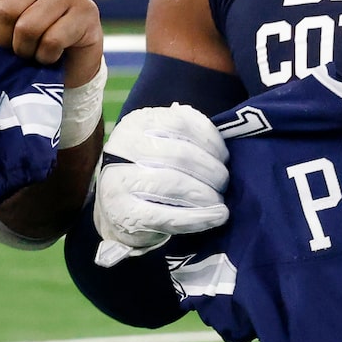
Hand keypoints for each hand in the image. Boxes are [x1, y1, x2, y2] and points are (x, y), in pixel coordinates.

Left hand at [0, 0, 104, 86]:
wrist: (67, 60)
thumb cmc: (24, 36)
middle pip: (7, 10)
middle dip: (6, 39)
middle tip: (16, 45)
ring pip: (28, 26)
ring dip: (26, 50)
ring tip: (33, 50)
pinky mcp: (87, 12)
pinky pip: (52, 40)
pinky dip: (46, 56)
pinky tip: (52, 54)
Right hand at [90, 102, 229, 265]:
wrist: (117, 209)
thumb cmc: (149, 170)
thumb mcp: (161, 141)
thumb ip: (187, 134)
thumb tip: (225, 140)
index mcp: (136, 123)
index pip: (181, 123)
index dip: (211, 141)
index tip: (225, 157)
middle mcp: (122, 147)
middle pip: (181, 155)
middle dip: (212, 171)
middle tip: (224, 184)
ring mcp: (118, 181)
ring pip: (174, 184)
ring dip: (206, 195)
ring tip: (220, 203)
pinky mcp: (124, 213)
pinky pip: (167, 216)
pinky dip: (197, 218)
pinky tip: (215, 218)